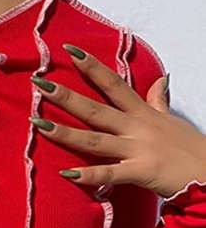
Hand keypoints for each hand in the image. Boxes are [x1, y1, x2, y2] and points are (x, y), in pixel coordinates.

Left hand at [28, 44, 205, 197]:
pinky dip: (89, 175)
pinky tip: (67, 174)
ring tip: (39, 125)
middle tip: (39, 85)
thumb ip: (157, 101)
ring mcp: (137, 149)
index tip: (70, 52)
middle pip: (95, 109)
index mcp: (141, 113)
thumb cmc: (189, 147)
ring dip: (65, 133)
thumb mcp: (170, 119)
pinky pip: (110, 174)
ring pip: (95, 140)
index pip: (113, 84)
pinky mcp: (140, 172)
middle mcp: (136, 128)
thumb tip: (160, 80)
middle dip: (66, 97)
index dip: (92, 67)